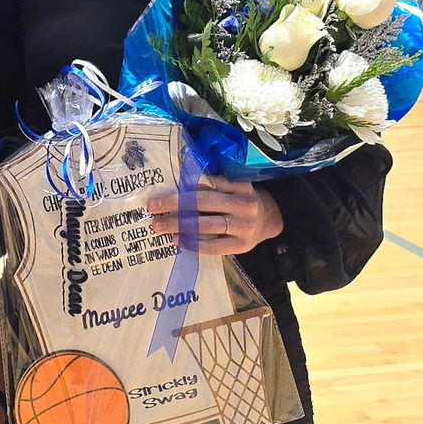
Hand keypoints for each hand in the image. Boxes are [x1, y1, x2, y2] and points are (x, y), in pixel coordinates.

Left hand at [147, 177, 282, 255]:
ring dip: (180, 225)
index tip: (159, 192)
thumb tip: (177, 177)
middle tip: (152, 207)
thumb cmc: (241, 198)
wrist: (270, 219)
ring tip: (159, 226)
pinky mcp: (241, 246)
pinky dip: (194, 244)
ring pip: (207, 225)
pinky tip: (177, 240)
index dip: (181, 188)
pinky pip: (214, 246)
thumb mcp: (232, 185)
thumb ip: (211, 182)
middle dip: (175, 204)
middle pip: (204, 202)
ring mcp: (244, 227)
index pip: (207, 184)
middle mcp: (243, 205)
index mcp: (239, 185)